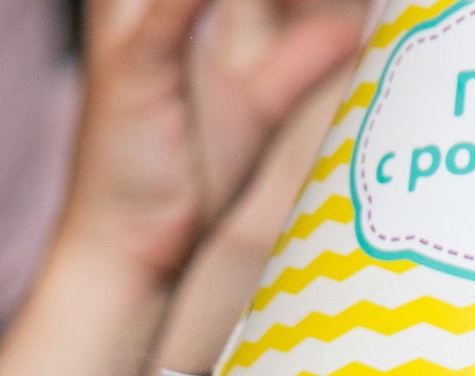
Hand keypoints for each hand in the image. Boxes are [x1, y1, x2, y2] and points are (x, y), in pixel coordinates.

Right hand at [59, 0, 362, 284]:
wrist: (127, 251)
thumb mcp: (254, 113)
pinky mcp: (130, 70)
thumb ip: (293, 66)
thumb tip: (347, 34)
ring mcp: (132, 34)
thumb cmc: (181, 181)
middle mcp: (140, 11)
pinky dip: (193, 0)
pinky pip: (167, 17)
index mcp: (167, 9)